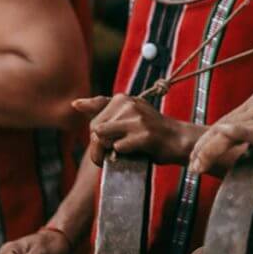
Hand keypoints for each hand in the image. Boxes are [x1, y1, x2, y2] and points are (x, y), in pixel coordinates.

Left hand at [73, 94, 198, 165]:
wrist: (177, 139)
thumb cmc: (149, 129)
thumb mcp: (128, 112)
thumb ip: (103, 108)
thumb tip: (75, 103)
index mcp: (123, 99)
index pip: (95, 113)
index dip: (93, 125)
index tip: (84, 115)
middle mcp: (129, 104)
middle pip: (95, 128)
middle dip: (98, 145)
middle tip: (111, 153)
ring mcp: (137, 119)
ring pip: (103, 137)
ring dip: (108, 151)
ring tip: (120, 153)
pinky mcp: (144, 135)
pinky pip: (118, 148)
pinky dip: (123, 155)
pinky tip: (135, 152)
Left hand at [189, 87, 252, 175]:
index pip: (231, 117)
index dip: (213, 137)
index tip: (202, 155)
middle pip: (223, 121)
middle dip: (203, 144)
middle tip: (192, 165)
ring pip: (224, 127)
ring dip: (205, 149)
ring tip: (196, 167)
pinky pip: (236, 133)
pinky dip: (217, 145)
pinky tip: (205, 157)